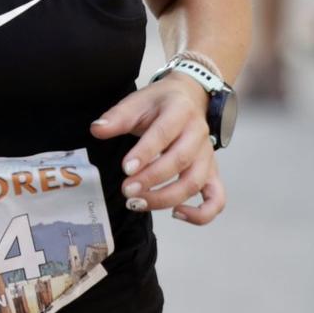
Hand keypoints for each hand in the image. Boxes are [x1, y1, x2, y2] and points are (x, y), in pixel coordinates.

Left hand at [90, 76, 226, 225]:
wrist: (190, 98)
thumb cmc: (161, 103)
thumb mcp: (138, 101)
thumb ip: (118, 117)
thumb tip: (97, 130)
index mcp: (180, 111)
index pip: (164, 133)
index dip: (145, 153)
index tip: (126, 168)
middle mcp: (198, 134)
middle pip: (180, 161)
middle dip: (151, 179)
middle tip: (126, 190)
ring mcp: (208, 156)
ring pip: (195, 182)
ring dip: (166, 198)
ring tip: (137, 203)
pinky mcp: (212, 173)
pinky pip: (216, 199)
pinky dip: (201, 214)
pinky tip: (176, 214)